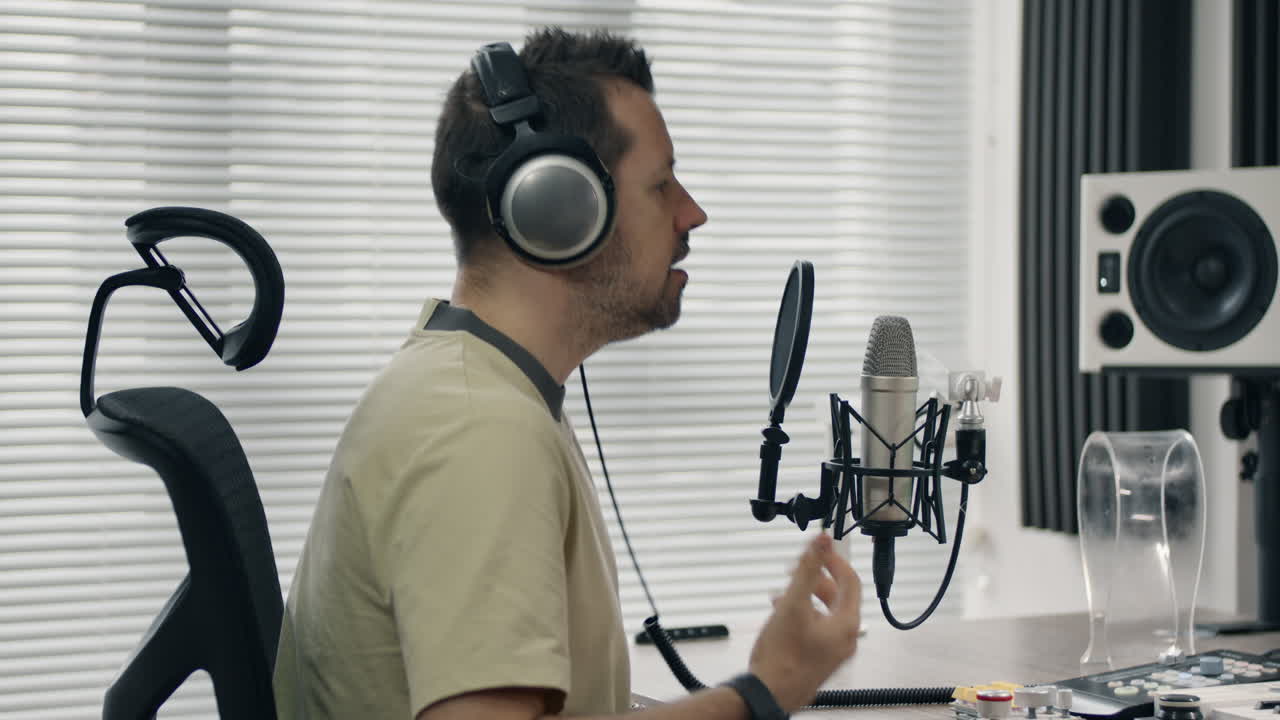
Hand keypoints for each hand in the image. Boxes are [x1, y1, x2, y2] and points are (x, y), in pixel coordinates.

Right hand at [747, 533, 861, 712]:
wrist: (768, 693)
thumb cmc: (781, 657)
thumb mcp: (793, 603)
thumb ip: (808, 569)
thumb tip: (822, 541)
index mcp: (846, 623)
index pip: (851, 581)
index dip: (835, 560)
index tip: (820, 549)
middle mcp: (845, 639)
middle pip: (838, 597)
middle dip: (816, 579)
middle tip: (798, 569)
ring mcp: (833, 652)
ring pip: (825, 613)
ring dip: (806, 596)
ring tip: (784, 592)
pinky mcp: (818, 660)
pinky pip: (817, 629)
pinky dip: (803, 615)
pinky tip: (781, 615)